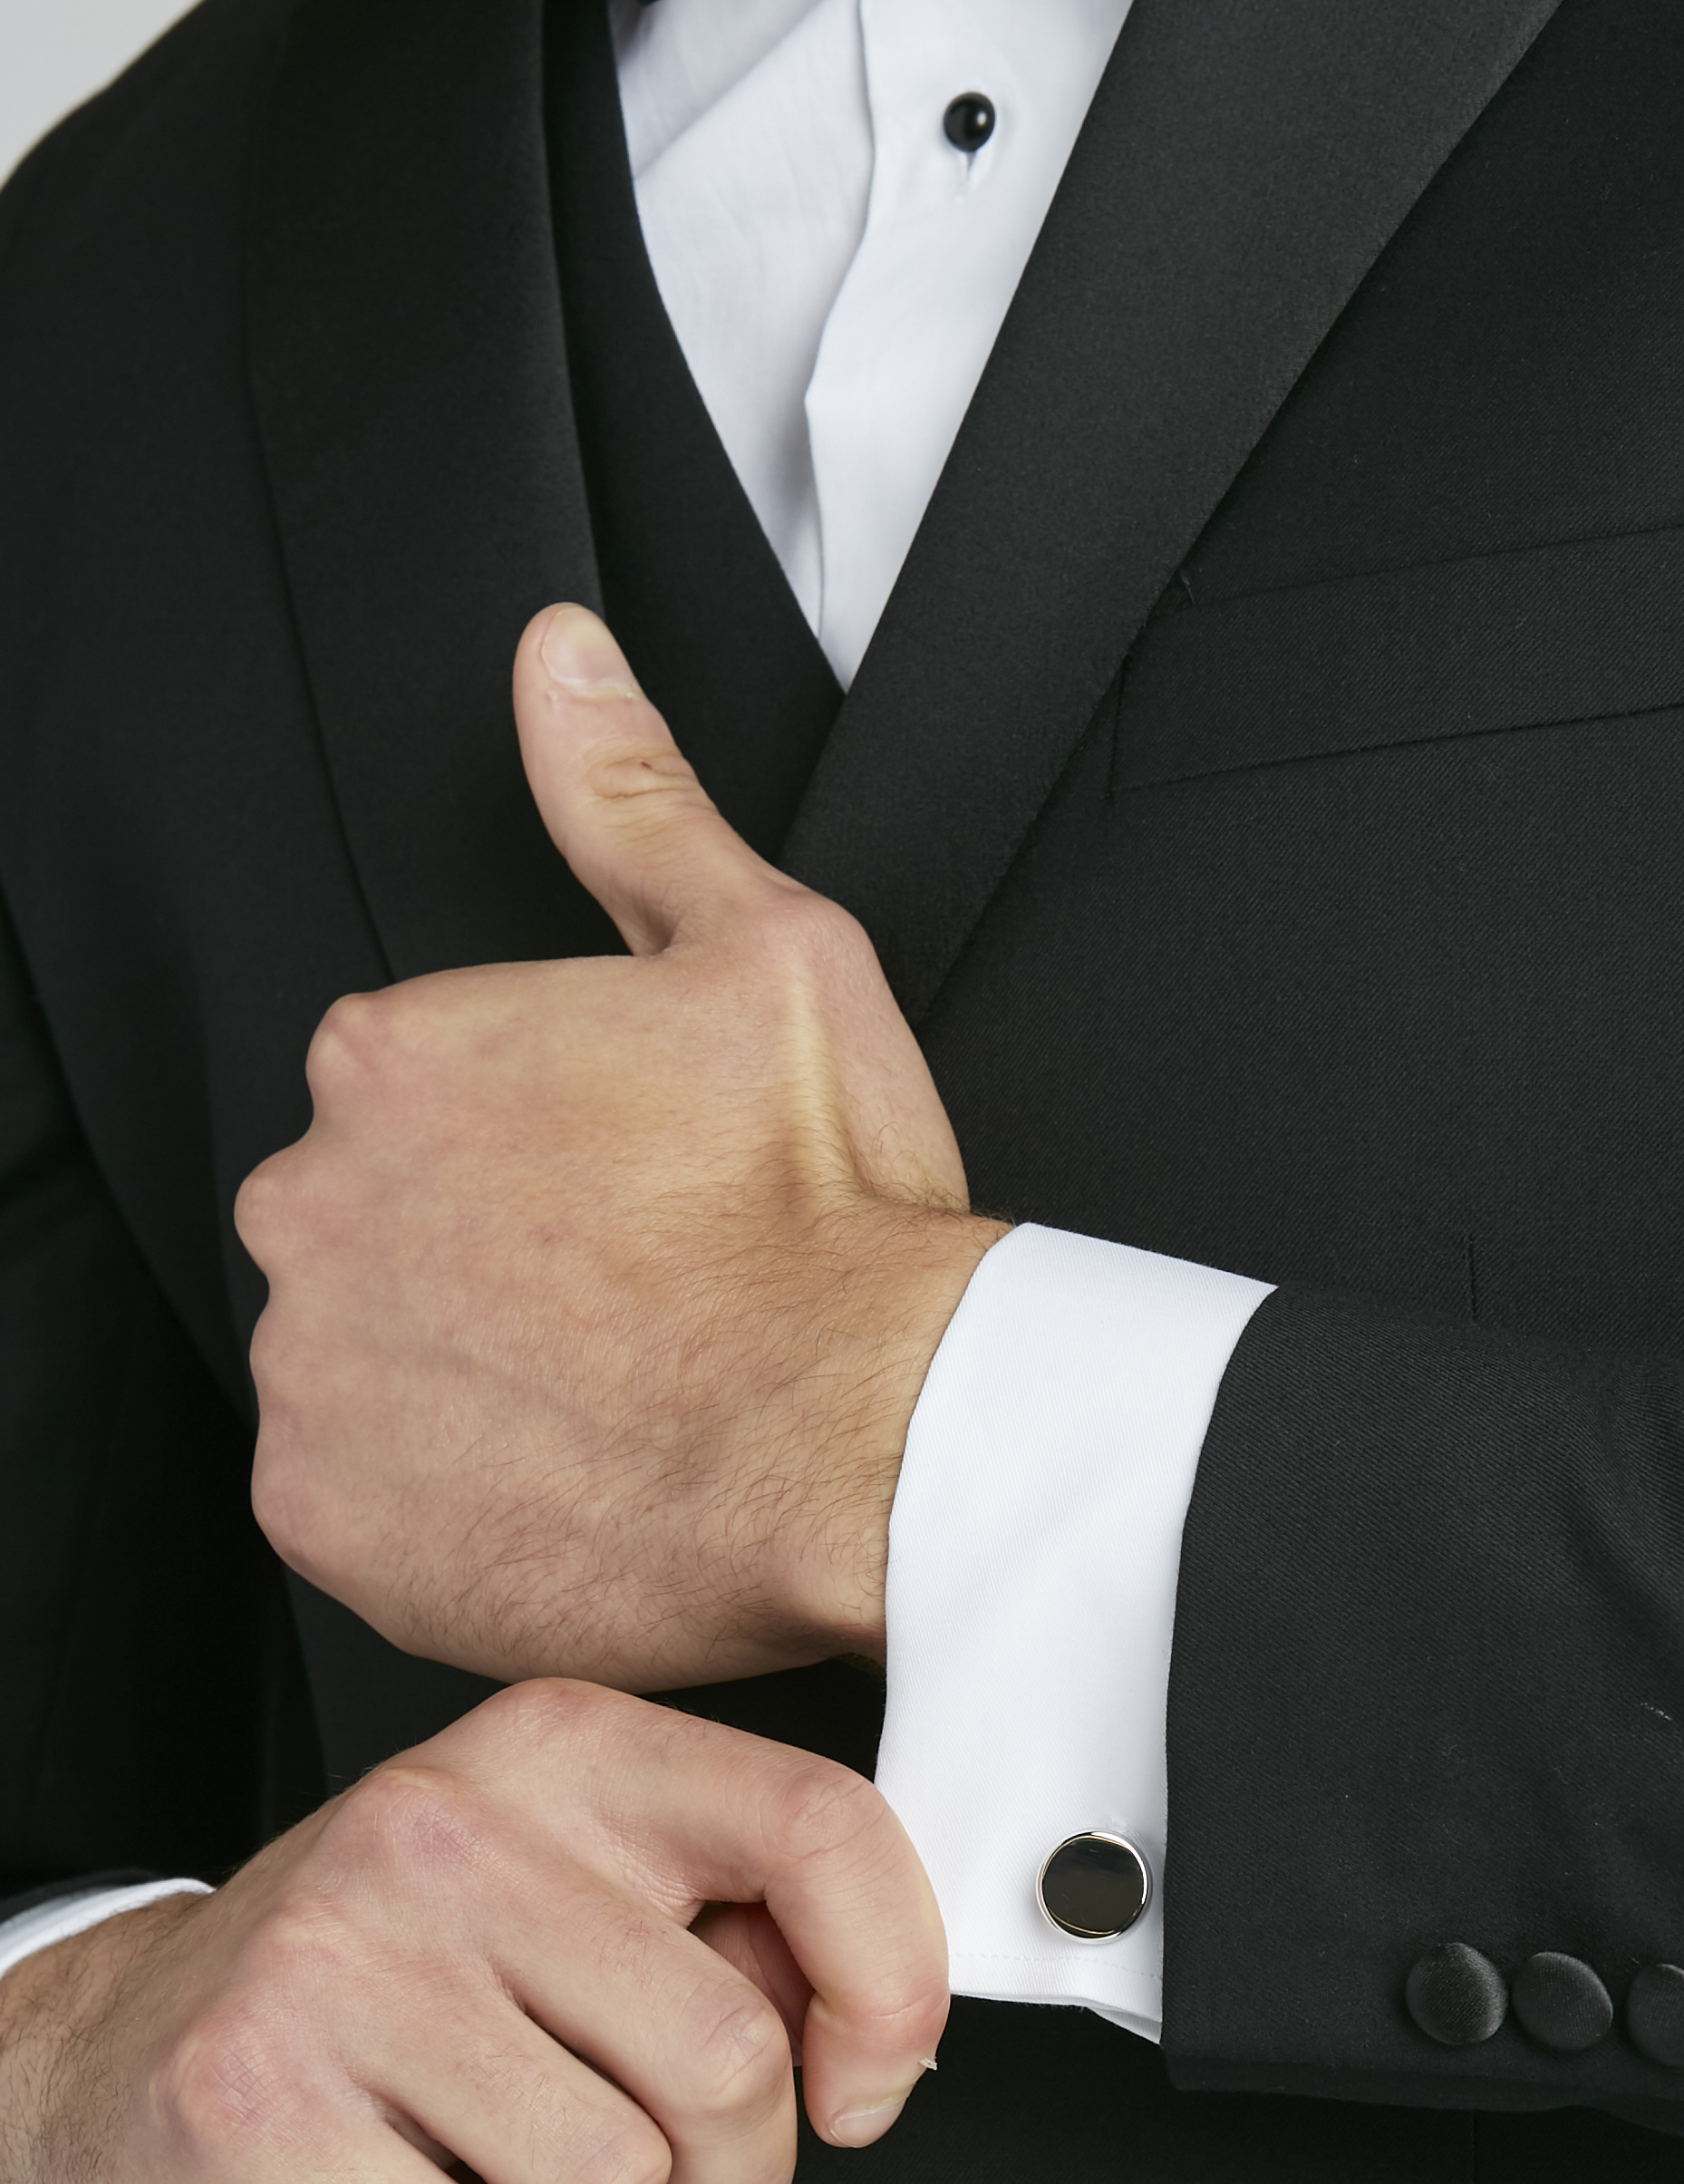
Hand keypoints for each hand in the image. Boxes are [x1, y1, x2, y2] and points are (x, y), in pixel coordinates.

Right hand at [0, 1681, 946, 2183]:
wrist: (130, 2049)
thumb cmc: (395, 1982)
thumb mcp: (575, 1890)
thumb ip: (738, 1923)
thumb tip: (872, 2028)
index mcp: (563, 1748)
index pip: (821, 1827)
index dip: (895, 1989)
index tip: (865, 2084)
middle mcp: (449, 1823)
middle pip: (731, 2057)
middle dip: (725, 2169)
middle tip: (644, 2154)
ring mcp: (339, 1958)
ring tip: (497, 2166)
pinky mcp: (251, 2101)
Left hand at [236, 605, 1006, 1690]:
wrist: (869, 1438)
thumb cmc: (829, 1214)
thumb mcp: (768, 951)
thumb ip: (632, 802)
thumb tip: (561, 661)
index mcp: (395, 1056)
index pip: (414, 1101)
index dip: (535, 1160)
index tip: (625, 1205)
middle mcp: (315, 1200)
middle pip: (370, 1231)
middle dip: (478, 1270)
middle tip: (628, 1311)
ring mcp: (314, 1370)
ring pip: (363, 1370)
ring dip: (460, 1389)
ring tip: (608, 1408)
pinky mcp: (329, 1521)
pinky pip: (356, 1511)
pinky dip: (442, 1515)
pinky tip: (565, 1488)